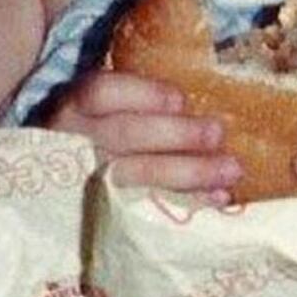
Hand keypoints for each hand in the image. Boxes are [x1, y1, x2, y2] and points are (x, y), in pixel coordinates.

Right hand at [42, 70, 240, 200]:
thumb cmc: (103, 133)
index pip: (100, 93)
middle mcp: (78, 142)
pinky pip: (150, 208)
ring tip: (230, 170)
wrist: (65, 189)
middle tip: (217, 133)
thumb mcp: (106, 109)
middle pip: (124, 135)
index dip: (142, 94)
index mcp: (77, 107)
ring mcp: (89, 179)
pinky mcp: (107, 212)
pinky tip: (217, 198)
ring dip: (189, 172)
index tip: (180, 99)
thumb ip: (138, 99)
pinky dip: (187, 202)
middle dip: (176, 135)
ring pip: (137, 175)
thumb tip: (196, 83)